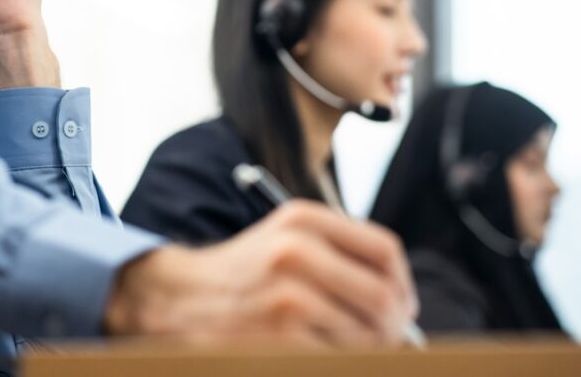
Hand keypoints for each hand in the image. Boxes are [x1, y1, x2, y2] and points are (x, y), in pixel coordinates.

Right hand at [106, 201, 417, 346]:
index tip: (401, 305)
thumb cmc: (244, 275)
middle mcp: (297, 250)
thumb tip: (402, 302)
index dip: (402, 284)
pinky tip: (317, 353)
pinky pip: (339, 357)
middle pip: (384, 296)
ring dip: (365, 349)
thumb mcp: (286, 241)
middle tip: (386, 339)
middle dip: (392, 326)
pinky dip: (338, 361)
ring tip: (340, 346)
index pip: (385, 251)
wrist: (179, 300)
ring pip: (367, 334)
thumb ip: (341, 256)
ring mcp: (288, 294)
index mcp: (303, 219)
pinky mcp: (280, 335)